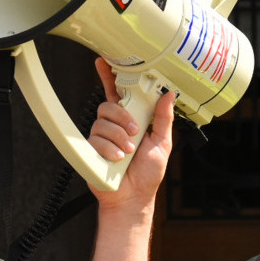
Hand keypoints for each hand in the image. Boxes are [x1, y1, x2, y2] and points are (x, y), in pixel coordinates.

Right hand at [87, 58, 175, 211]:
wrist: (133, 198)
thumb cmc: (147, 174)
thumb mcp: (162, 143)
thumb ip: (164, 119)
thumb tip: (169, 95)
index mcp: (130, 120)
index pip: (117, 93)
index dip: (109, 77)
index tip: (103, 62)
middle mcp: (113, 126)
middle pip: (108, 105)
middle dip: (123, 117)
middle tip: (135, 132)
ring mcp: (100, 138)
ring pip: (102, 122)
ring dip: (119, 137)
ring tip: (128, 152)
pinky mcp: (90, 150)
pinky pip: (96, 139)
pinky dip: (110, 150)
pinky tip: (117, 160)